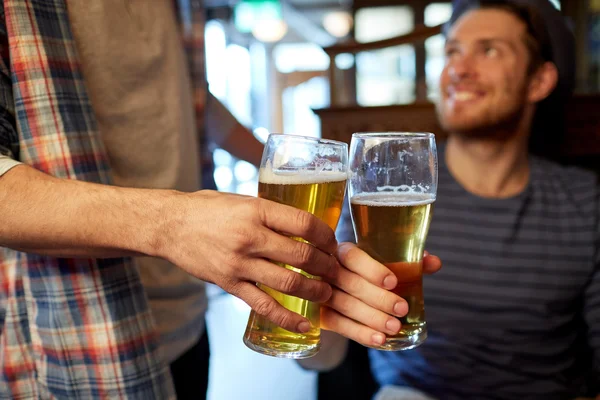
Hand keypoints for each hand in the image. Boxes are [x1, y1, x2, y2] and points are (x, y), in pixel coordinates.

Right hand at [158, 190, 339, 333]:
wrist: (169, 226)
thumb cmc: (207, 209)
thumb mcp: (242, 200)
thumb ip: (269, 213)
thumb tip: (302, 225)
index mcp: (256, 211)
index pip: (304, 224)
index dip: (326, 235)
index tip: (333, 242)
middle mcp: (250, 237)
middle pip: (302, 256)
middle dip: (326, 266)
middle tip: (336, 270)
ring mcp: (239, 264)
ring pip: (288, 282)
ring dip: (314, 291)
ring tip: (327, 293)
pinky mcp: (230, 284)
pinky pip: (264, 305)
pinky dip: (287, 318)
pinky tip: (304, 325)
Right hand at [320, 243, 441, 346]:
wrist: (337, 289)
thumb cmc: (366, 273)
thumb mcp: (383, 263)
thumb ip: (408, 261)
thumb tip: (434, 262)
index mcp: (342, 250)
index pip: (353, 257)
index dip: (372, 269)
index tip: (393, 282)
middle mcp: (327, 269)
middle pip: (350, 283)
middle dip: (379, 298)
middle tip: (402, 309)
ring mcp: (320, 292)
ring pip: (344, 305)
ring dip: (371, 318)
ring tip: (394, 327)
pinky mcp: (319, 314)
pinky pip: (338, 324)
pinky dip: (359, 333)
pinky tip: (378, 339)